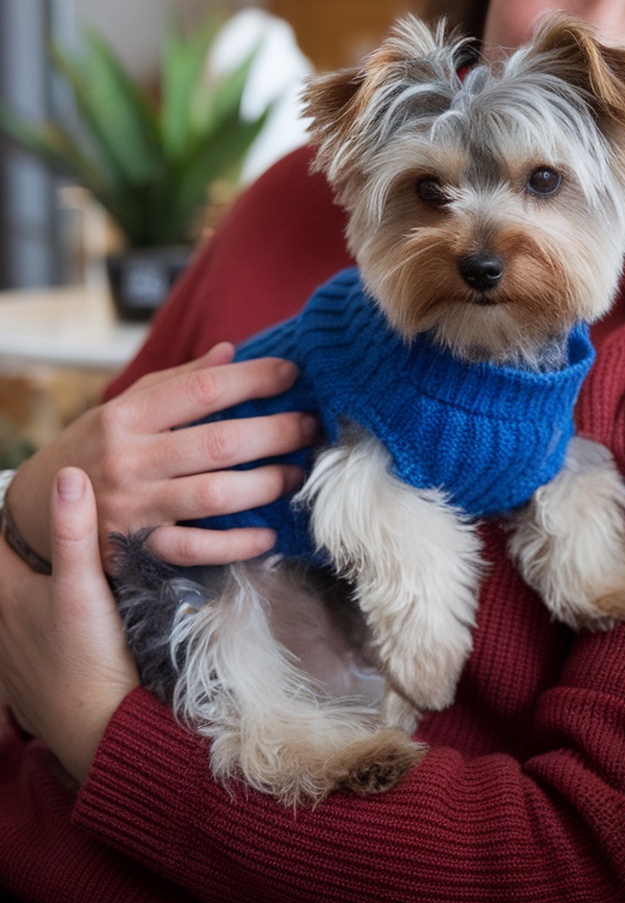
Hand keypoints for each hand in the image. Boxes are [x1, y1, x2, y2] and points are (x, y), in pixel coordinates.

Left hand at [0, 467, 138, 784]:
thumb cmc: (90, 658)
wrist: (100, 730)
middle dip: (18, 548)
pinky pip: (20, 636)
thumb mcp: (84, 587)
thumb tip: (69, 474)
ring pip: (11, 605)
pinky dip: (31, 617)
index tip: (29, 495)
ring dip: (24, 583)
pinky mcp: (26, 678)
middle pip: (2, 571)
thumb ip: (75, 531)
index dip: (12, 515)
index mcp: (5, 592)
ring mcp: (11, 654)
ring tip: (48, 564)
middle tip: (39, 524)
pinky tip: (56, 618)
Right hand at [4, 343, 316, 568]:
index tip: (291, 373)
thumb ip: (179, 381)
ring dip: (266, 484)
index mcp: (129, 416)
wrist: (37, 509)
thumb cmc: (97, 447)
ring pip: (214, 495)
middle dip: (275, 432)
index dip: (253, 379)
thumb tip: (231, 352)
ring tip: (298, 473)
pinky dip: (236, 544)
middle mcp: (131, 459)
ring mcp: (136, 507)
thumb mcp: (126, 406)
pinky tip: (267, 533)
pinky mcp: (137, 550)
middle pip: (219, 443)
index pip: (202, 390)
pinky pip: (196, 549)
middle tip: (310, 426)